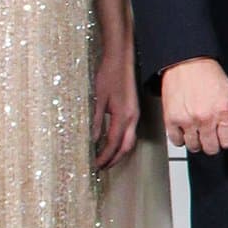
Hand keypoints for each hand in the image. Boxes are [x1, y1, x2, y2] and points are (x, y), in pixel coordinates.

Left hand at [92, 47, 140, 169]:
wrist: (120, 59)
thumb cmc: (109, 75)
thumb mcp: (98, 99)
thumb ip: (96, 121)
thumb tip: (93, 139)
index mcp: (123, 116)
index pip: (113, 143)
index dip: (104, 156)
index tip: (95, 165)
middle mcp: (132, 118)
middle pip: (126, 146)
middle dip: (114, 159)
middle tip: (102, 167)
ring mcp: (134, 114)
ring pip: (130, 140)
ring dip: (119, 151)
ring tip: (106, 158)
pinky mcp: (133, 110)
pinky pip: (130, 132)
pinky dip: (121, 142)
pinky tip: (113, 142)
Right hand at [161, 57, 227, 154]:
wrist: (187, 63)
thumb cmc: (210, 76)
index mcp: (223, 111)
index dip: (227, 140)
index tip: (223, 135)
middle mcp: (205, 117)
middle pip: (211, 148)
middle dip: (213, 143)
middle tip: (210, 132)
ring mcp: (187, 119)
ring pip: (194, 147)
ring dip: (197, 142)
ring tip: (198, 129)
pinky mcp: (171, 119)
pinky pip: (176, 141)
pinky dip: (180, 138)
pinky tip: (185, 129)